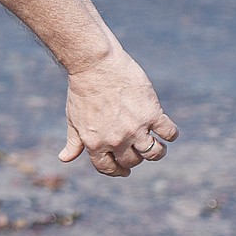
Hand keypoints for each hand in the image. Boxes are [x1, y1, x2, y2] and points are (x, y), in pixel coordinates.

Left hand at [58, 50, 178, 176]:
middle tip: (136, 147)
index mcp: (95, 143)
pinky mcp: (152, 113)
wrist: (93, 64)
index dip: (116, 171)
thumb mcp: (73, 118)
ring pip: (153, 153)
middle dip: (134, 158)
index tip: (124, 170)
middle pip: (132, 161)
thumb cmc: (81, 91)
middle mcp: (116, 139)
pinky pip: (170, 133)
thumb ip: (74, 141)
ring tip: (155, 143)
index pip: (108, 168)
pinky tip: (165, 128)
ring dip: (156, 152)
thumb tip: (64, 159)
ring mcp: (135, 128)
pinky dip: (171, 134)